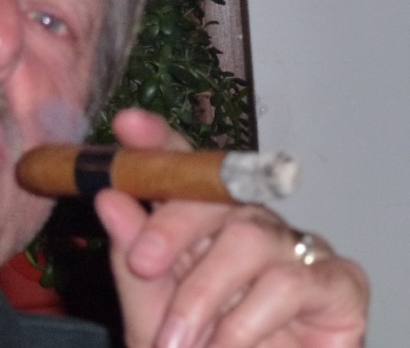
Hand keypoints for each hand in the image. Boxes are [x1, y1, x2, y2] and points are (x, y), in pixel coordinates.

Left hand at [94, 109, 368, 346]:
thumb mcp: (151, 307)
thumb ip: (133, 255)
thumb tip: (109, 198)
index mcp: (204, 223)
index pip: (185, 167)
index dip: (159, 140)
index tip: (128, 124)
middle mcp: (252, 224)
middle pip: (218, 192)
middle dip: (173, 224)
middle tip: (142, 264)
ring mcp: (298, 248)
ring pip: (249, 238)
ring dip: (204, 294)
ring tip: (177, 341)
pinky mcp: (339, 283)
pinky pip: (291, 281)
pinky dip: (247, 321)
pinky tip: (226, 347)